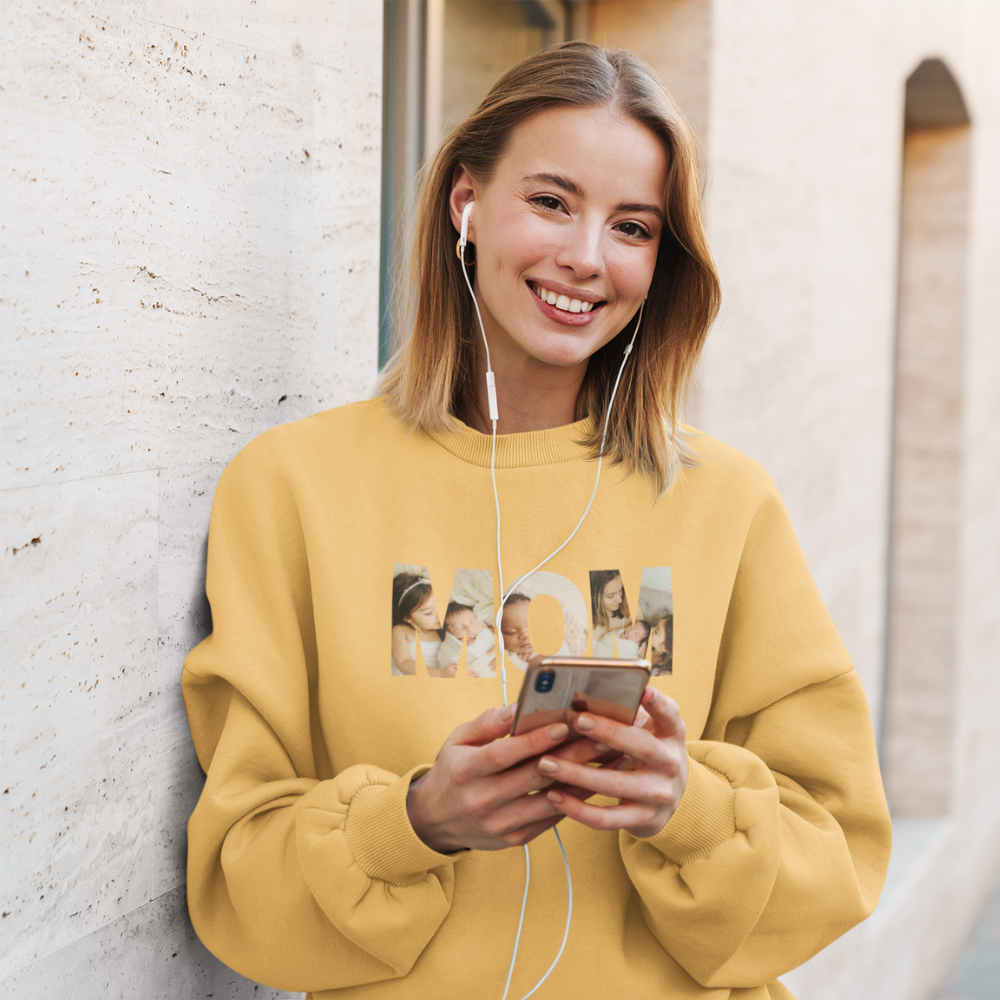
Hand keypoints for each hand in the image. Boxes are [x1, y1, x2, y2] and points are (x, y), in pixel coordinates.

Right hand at [405, 705, 610, 852]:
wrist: (435, 821)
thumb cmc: (453, 770)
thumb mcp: (458, 740)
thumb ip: (487, 723)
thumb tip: (517, 707)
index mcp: (466, 770)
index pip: (504, 754)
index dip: (535, 739)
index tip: (564, 723)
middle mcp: (482, 800)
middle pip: (535, 776)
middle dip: (572, 754)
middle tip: (602, 736)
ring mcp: (499, 824)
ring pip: (549, 801)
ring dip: (582, 780)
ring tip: (608, 760)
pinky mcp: (514, 839)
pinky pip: (550, 819)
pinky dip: (574, 801)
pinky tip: (594, 783)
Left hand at [537, 687, 687, 838]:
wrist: (670, 799)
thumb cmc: (649, 753)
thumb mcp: (651, 731)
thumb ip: (630, 714)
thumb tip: (582, 696)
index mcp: (672, 736)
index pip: (670, 716)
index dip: (658, 704)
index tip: (644, 690)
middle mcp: (670, 764)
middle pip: (640, 746)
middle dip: (608, 732)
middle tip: (578, 721)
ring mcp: (658, 795)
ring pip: (614, 784)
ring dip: (577, 774)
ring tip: (546, 762)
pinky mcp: (644, 820)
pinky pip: (607, 818)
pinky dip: (578, 809)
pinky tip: (554, 795)